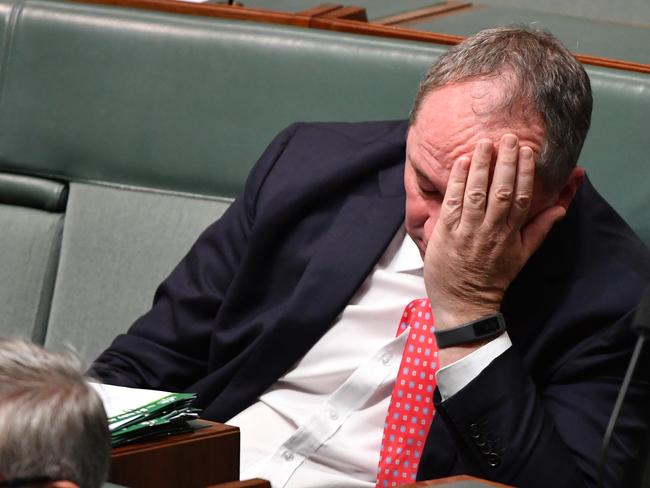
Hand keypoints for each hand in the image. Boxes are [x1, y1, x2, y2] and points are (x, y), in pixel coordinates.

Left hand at [424, 134, 565, 329]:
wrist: (464, 303)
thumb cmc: (493, 278)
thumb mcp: (523, 256)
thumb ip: (540, 229)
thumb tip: (561, 207)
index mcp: (511, 234)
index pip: (522, 198)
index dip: (525, 173)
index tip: (526, 151)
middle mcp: (491, 230)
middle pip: (501, 191)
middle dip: (505, 163)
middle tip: (508, 137)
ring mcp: (468, 231)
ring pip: (476, 194)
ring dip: (480, 166)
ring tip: (483, 143)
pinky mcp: (447, 233)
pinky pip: (453, 203)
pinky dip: (457, 182)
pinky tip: (461, 163)